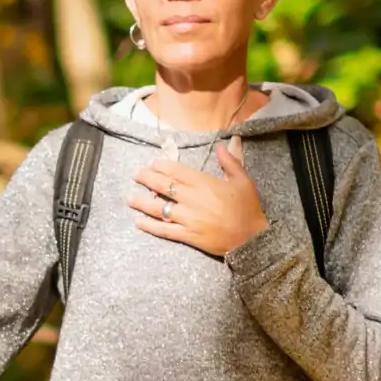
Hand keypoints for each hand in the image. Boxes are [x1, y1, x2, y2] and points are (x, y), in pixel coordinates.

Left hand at [129, 137, 268, 257]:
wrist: (250, 237)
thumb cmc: (247, 207)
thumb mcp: (242, 179)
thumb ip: (231, 160)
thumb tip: (225, 143)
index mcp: (203, 183)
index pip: (176, 171)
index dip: (162, 166)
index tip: (152, 163)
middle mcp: (191, 199)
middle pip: (163, 187)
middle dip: (147, 179)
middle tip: (136, 175)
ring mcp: (187, 218)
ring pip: (159, 208)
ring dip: (142, 202)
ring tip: (130, 198)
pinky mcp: (187, 235)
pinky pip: (164, 230)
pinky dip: (150, 226)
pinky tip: (138, 222)